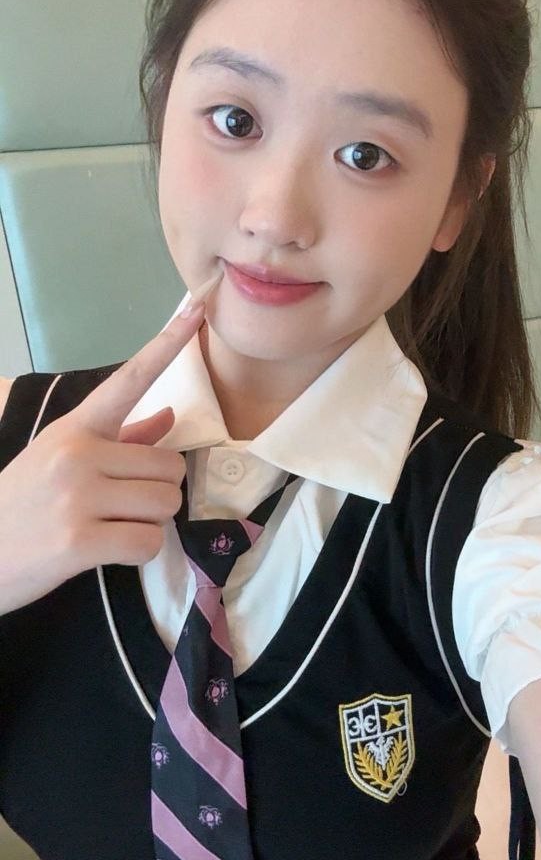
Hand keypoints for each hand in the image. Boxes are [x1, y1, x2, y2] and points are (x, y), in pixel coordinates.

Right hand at [0, 301, 205, 615]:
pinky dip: (138, 551)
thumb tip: (170, 416)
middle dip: (158, 491)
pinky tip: (107, 550)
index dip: (167, 345)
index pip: (129, 379)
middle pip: (171, 466)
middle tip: (121, 505)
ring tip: (111, 526)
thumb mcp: (62, 459)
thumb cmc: (25, 505)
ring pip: (166, 504)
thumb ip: (122, 438)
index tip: (197, 309)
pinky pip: (147, 541)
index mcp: (76, 428)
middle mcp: (78, 454)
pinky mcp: (79, 541)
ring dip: (150, 522)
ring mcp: (78, 496)